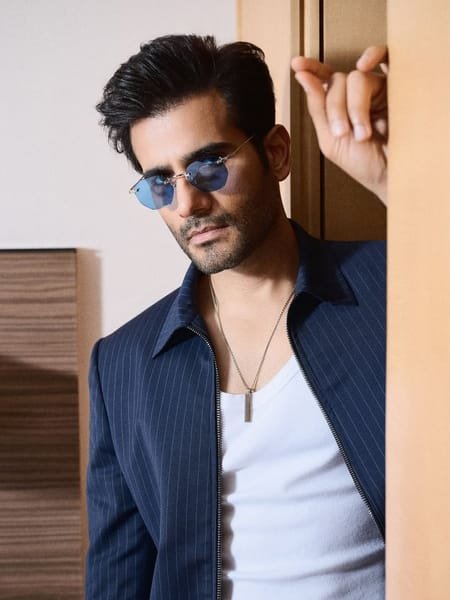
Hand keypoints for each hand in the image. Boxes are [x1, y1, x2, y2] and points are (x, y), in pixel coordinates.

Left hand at [291, 46, 387, 203]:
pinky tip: (365, 65)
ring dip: (355, 107)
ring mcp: (378, 87)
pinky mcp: (399, 84)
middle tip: (344, 134)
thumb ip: (317, 108)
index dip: (312, 69)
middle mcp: (358, 93)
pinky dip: (374, 55)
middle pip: (338, 81)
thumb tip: (302, 75)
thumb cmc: (363, 163)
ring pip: (357, 78)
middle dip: (336, 109)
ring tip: (364, 134)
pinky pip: (386, 59)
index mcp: (340, 105)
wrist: (391, 175)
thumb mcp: (330, 139)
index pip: (325, 80)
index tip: (297, 65)